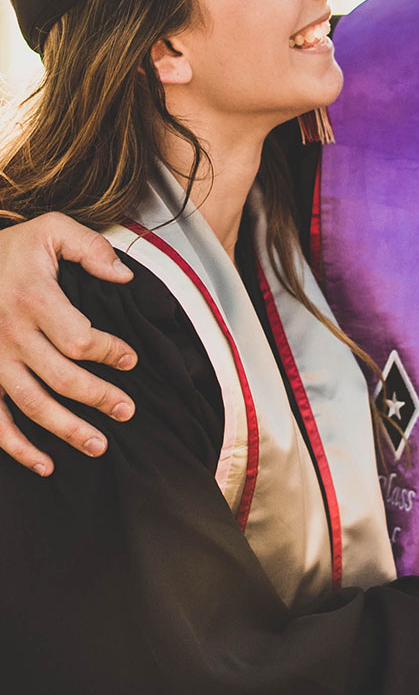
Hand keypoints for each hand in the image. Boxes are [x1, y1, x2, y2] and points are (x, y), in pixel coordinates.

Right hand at [0, 215, 138, 474]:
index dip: (109, 352)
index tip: (131, 360)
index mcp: (32, 299)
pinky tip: (44, 465)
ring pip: (31, 405)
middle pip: (61, 378)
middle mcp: (10, 334)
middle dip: (98, 397)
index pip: (78, 338)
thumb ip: (90, 248)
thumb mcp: (50, 230)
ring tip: (99, 446)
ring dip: (66, 430)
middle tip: (127, 411)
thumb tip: (125, 276)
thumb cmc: (10, 249)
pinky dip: (17, 448)